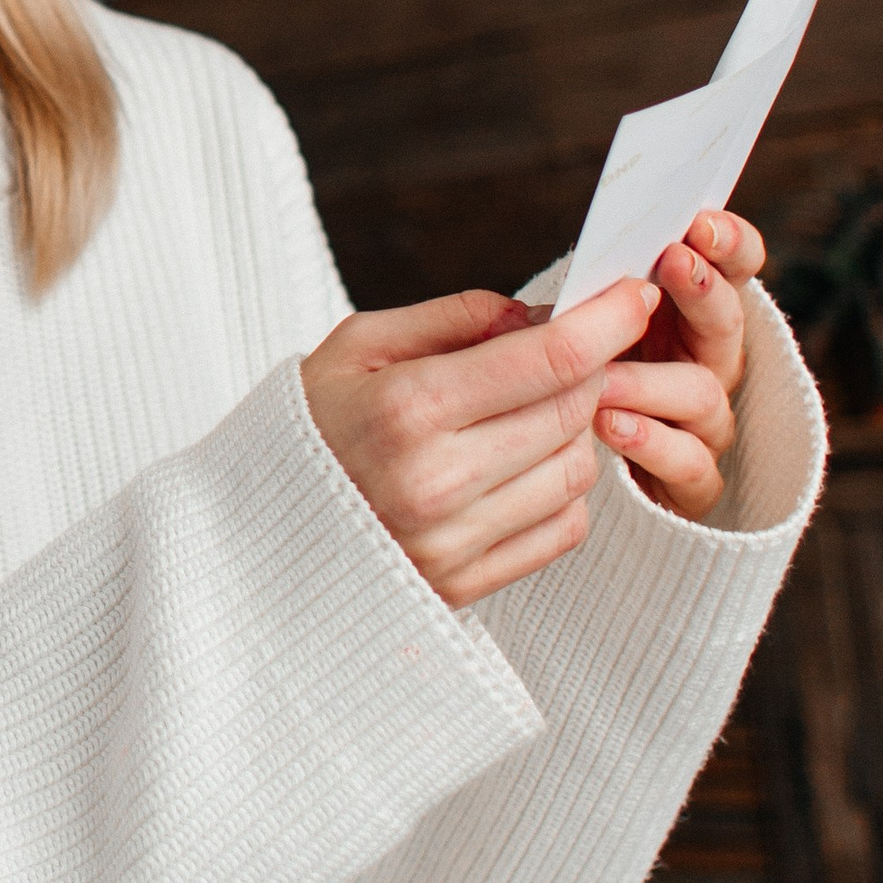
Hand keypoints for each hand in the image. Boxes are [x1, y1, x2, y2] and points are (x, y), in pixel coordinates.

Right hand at [302, 279, 661, 609]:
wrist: (249, 542)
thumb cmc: (305, 430)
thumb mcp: (354, 349)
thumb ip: (450, 320)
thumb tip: (537, 315)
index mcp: (406, 409)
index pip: (548, 359)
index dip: (606, 321)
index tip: (633, 296)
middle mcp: (435, 481)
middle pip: (573, 411)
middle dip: (592, 370)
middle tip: (576, 351)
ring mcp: (451, 541)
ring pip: (577, 471)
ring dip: (575, 433)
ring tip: (530, 414)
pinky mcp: (464, 586)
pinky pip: (562, 531)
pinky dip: (560, 493)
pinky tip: (520, 470)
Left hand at [593, 208, 762, 518]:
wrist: (559, 475)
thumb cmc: (567, 383)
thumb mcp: (571, 329)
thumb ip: (586, 297)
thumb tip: (580, 269)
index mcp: (690, 313)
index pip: (736, 267)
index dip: (730, 243)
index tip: (700, 223)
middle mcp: (710, 363)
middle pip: (729, 321)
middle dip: (702, 289)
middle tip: (672, 262)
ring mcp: (706, 423)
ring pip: (703, 392)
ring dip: (650, 378)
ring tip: (600, 376)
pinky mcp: (694, 482)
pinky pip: (691, 462)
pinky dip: (651, 442)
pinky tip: (609, 425)